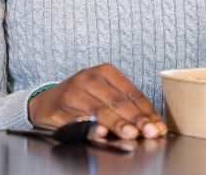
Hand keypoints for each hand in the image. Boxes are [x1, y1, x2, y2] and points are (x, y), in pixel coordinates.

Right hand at [27, 63, 166, 139]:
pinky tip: (100, 132)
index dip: (147, 112)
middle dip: (136, 119)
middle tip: (148, 132)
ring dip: (116, 123)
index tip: (158, 127)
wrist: (47, 101)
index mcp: (106, 71)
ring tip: (130, 133)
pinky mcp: (61, 107)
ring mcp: (74, 92)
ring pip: (100, 109)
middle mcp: (89, 78)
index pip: (132, 93)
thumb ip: (125, 106)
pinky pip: (78, 119)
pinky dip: (90, 127)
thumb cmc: (83, 97)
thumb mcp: (105, 93)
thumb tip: (150, 125)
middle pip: (118, 101)